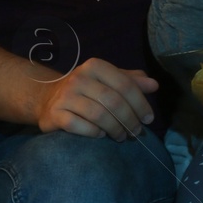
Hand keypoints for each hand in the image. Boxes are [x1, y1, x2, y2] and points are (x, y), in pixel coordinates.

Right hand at [35, 58, 158, 139]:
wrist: (48, 99)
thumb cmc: (86, 90)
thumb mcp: (108, 81)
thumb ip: (130, 81)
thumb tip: (154, 85)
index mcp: (94, 66)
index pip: (125, 85)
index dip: (140, 103)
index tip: (148, 119)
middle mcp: (78, 78)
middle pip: (113, 101)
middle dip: (129, 120)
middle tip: (136, 133)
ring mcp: (65, 96)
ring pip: (98, 115)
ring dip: (115, 129)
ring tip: (121, 136)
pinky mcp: (55, 114)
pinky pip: (79, 126)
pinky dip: (94, 133)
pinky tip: (100, 135)